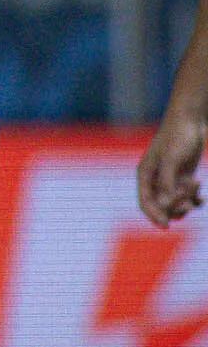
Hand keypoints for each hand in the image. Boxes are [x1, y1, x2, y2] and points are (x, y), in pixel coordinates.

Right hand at [144, 108, 207, 227]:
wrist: (190, 120)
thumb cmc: (177, 136)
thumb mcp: (172, 159)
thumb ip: (167, 181)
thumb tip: (166, 203)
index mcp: (145, 175)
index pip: (145, 202)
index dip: (153, 216)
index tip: (166, 226)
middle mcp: (155, 179)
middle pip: (161, 206)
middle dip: (176, 206)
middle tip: (190, 198)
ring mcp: (169, 179)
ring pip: (175, 203)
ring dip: (186, 202)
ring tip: (197, 188)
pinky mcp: (182, 176)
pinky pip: (186, 197)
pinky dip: (194, 200)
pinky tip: (202, 197)